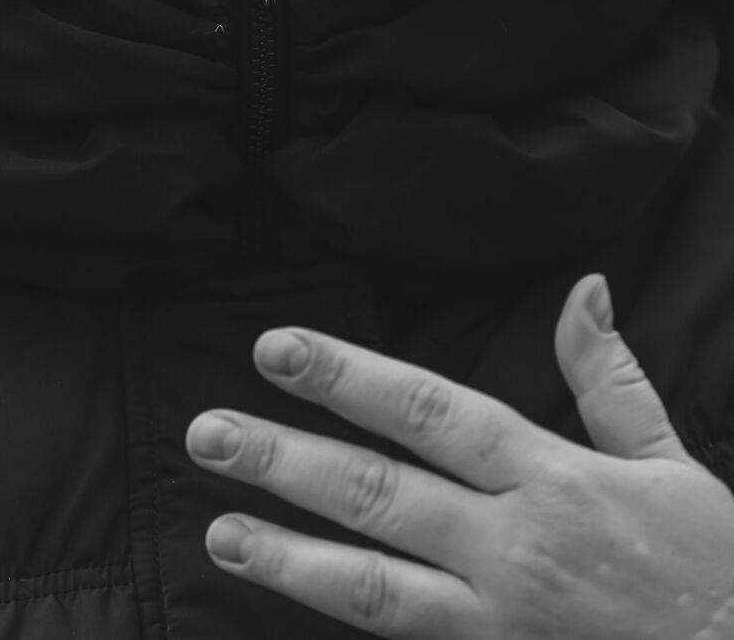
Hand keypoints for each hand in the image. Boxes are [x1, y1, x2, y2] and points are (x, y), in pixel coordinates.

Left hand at [186, 275, 733, 637]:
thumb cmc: (709, 570)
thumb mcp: (669, 461)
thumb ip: (610, 376)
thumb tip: (585, 286)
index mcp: (552, 479)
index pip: (429, 412)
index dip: (349, 378)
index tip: (277, 348)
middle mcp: (513, 548)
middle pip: (381, 496)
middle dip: (286, 460)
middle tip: (208, 434)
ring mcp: (499, 624)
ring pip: (377, 588)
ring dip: (289, 558)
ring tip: (218, 531)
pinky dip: (348, 629)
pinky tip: (292, 606)